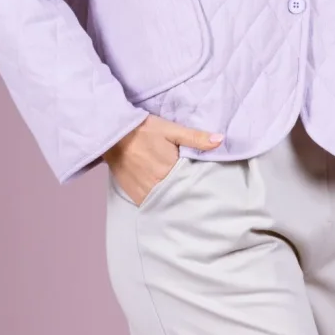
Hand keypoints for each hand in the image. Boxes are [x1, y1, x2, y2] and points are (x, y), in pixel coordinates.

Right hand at [103, 115, 223, 206]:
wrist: (113, 133)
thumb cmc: (144, 129)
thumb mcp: (171, 129)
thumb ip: (196, 137)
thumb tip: (220, 140)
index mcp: (169, 171)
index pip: (192, 186)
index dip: (202, 188)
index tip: (212, 189)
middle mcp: (156, 186)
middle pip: (180, 198)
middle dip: (190, 197)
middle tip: (202, 197)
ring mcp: (144, 193)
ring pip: (166, 204)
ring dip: (176, 202)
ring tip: (186, 199)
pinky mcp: (134, 194)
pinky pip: (152, 205)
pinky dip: (161, 204)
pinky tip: (169, 200)